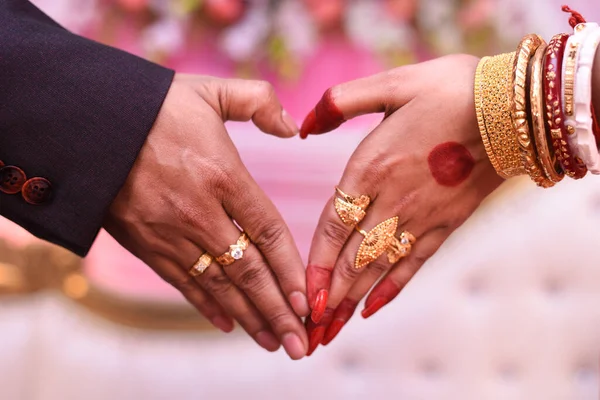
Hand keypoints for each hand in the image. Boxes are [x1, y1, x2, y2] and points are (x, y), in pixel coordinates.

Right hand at [103, 74, 309, 359]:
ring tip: (273, 342)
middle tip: (300, 343)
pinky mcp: (146, 243)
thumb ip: (258, 103)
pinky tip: (227, 324)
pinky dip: (206, 305)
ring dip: (248, 317)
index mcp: (222, 174)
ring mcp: (170, 231)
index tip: (309, 300)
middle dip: (277, 310)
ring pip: (217, 285)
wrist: (87, 122)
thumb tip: (292, 128)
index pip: (267, 231)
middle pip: (247, 270)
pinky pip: (181, 281)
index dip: (290, 270)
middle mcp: (199, 211)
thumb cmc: (153, 106)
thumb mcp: (210, 91)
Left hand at [301, 55, 503, 353]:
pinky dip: (393, 287)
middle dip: (329, 294)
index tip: (302, 293)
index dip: (316, 262)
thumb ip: (341, 101)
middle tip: (309, 327)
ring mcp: (422, 215)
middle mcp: (394, 199)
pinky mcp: (448, 223)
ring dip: (352, 300)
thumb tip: (303, 124)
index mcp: (372, 166)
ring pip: (379, 267)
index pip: (334, 224)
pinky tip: (373, 308)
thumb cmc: (450, 89)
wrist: (514, 107)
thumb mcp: (391, 83)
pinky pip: (415, 262)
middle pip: (353, 256)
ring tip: (332, 329)